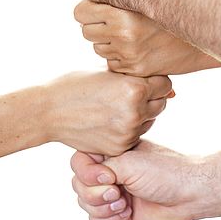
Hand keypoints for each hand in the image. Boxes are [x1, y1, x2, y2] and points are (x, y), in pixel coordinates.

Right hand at [44, 71, 171, 155]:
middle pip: (161, 103)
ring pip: (150, 120)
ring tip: (115, 107)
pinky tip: (109, 121)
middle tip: (127, 94)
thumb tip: (171, 90)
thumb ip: (138, 76)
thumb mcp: (109, 72)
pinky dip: (128, 129)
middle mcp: (135, 111)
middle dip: (149, 98)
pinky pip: (136, 135)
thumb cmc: (78, 84)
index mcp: (135, 87)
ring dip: (140, 114)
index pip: (165, 84)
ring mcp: (128, 132)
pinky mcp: (119, 147)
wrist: (49, 111)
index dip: (153, 81)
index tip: (139, 81)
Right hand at [71, 136, 220, 219]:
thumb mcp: (128, 163)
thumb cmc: (164, 171)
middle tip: (117, 192)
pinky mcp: (118, 209)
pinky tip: (126, 213)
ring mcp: (113, 189)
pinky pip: (96, 219)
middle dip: (95, 194)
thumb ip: (100, 169)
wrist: (188, 193)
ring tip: (124, 203)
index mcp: (111, 151)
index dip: (87, 173)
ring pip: (85, 203)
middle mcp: (109, 169)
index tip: (108, 177)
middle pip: (78, 185)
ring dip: (102, 208)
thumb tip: (84, 181)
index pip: (79, 161)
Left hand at [74, 0, 220, 74]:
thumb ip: (119, 0)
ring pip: (98, 48)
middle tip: (113, 22)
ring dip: (108, 43)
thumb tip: (90, 1)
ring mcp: (128, 55)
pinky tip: (137, 49)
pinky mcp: (135, 70)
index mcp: (122, 14)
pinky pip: (112, 63)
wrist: (201, 36)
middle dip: (97, 27)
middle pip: (86, 32)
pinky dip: (120, 58)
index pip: (80, 12)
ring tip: (129, 35)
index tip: (97, 9)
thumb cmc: (172, 10)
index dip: (87, 10)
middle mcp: (122, 36)